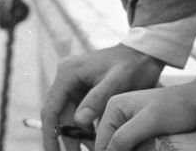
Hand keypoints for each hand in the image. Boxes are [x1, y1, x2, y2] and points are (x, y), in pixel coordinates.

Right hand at [39, 44, 163, 150]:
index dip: (50, 135)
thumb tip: (78, 122)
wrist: (145, 54)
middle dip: (67, 139)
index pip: (51, 109)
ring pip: (69, 118)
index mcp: (68, 73)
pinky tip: (95, 142)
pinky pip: (79, 115)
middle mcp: (67, 78)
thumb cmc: (132, 64)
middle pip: (59, 116)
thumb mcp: (117, 82)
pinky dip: (86, 129)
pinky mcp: (84, 91)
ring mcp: (75, 84)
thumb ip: (96, 100)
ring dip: (77, 136)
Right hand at [96, 82, 195, 150]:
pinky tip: (148, 147)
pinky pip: (131, 147)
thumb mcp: (148, 123)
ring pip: (120, 150)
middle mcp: (117, 113)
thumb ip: (123, 138)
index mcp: (113, 107)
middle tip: (143, 147)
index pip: (101, 146)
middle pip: (110, 148)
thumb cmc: (176, 109)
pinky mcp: (140, 129)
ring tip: (148, 146)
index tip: (135, 149)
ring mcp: (129, 121)